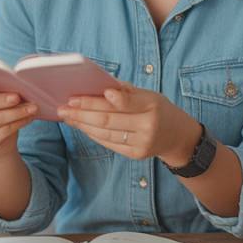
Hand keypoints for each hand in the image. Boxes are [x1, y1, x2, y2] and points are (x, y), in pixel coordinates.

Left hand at [57, 84, 200, 163]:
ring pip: (105, 133)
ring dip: (83, 124)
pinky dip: (93, 134)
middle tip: (64, 107)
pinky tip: (82, 126)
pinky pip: (109, 143)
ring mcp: (142, 143)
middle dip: (82, 112)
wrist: (178, 136)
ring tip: (67, 116)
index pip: (122, 102)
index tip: (78, 96)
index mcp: (152, 105)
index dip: (98, 100)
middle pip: (108, 120)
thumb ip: (126, 92)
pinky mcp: (136, 155)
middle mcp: (148, 126)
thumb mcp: (149, 95)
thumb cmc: (159, 109)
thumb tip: (98, 87)